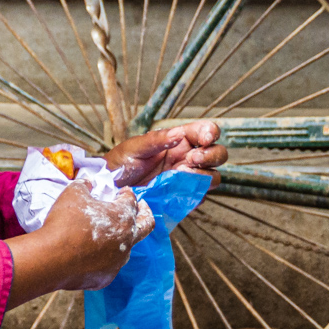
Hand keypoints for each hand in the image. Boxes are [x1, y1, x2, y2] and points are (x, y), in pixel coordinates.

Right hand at [6, 180, 155, 303]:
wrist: (51, 259)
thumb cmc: (64, 222)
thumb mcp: (73, 194)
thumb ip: (84, 185)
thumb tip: (88, 182)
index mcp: (122, 217)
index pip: (131, 200)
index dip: (126, 193)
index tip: (122, 191)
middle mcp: (126, 240)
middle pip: (146, 225)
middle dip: (145, 213)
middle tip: (142, 206)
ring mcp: (117, 261)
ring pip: (128, 248)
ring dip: (124, 238)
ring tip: (115, 233)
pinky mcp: (106, 277)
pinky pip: (109, 265)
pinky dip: (105, 257)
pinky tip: (93, 254)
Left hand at [105, 120, 223, 186]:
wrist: (110, 189)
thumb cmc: (121, 163)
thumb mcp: (135, 147)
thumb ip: (156, 140)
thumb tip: (178, 134)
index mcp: (180, 140)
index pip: (206, 132)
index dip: (211, 133)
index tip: (204, 140)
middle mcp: (187, 158)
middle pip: (218, 155)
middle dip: (211, 156)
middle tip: (191, 160)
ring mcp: (187, 179)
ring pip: (213, 176)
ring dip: (204, 175)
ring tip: (181, 174)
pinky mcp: (183, 197)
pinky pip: (200, 196)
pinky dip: (196, 194)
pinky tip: (179, 191)